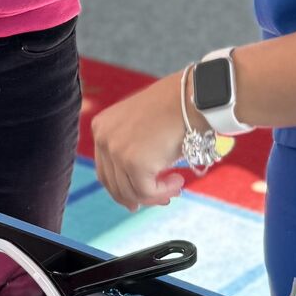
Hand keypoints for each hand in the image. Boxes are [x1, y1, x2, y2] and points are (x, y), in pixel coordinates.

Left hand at [92, 73, 193, 211]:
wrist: (194, 97)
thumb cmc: (176, 107)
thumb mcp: (143, 126)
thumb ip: (134, 149)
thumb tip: (137, 187)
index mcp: (102, 126)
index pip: (105, 169)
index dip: (123, 187)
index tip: (141, 196)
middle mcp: (103, 138)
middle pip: (114, 184)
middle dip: (138, 196)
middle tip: (163, 198)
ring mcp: (116, 151)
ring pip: (130, 192)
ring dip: (155, 195)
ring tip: (177, 186)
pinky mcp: (134, 163)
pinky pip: (147, 192)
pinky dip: (163, 192)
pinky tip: (179, 181)